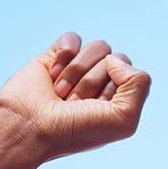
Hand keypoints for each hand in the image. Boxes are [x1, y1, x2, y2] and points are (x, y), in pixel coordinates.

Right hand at [0, 32, 151, 161]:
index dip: (114, 89)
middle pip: (116, 58)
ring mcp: (79, 70)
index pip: (134, 75)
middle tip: (75, 104)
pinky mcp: (55, 58)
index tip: (95, 109)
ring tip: (61, 93)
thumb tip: (115, 59)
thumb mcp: (124, 119)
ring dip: (78, 71)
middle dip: (94, 81)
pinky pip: (73, 38)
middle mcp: (102, 84)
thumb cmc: (75, 131)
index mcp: (120, 101)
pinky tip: (52, 74)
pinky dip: (64, 54)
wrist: (27, 128)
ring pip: (98, 46)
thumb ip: (140, 85)